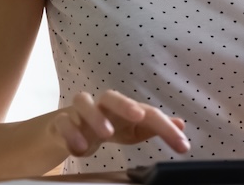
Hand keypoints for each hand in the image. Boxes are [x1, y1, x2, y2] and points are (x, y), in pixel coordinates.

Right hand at [50, 89, 190, 157]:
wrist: (69, 129)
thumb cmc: (108, 125)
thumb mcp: (133, 129)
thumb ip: (154, 128)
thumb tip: (181, 124)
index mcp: (123, 108)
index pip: (148, 113)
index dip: (166, 128)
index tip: (182, 144)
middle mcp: (102, 106)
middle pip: (112, 96)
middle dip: (125, 105)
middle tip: (138, 116)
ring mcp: (79, 112)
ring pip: (83, 102)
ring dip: (95, 116)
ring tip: (106, 134)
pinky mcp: (61, 123)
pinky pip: (62, 122)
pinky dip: (71, 132)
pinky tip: (80, 147)